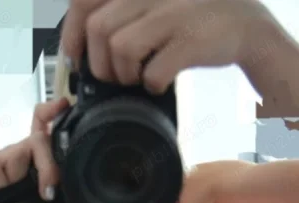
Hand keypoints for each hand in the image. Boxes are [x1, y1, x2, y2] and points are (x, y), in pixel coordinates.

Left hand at [61, 0, 273, 92]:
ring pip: (120, 47)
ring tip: (138, 78)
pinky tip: (160, 83)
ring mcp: (171, 15)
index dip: (72, 33)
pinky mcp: (189, 40)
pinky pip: (153, 70)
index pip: (85, 1)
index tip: (74, 58)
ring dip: (124, 74)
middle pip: (99, 30)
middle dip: (101, 64)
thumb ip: (120, 19)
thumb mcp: (151, 9)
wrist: (243, 25)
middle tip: (116, 76)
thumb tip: (82, 50)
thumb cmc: (189, 22)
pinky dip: (152, 84)